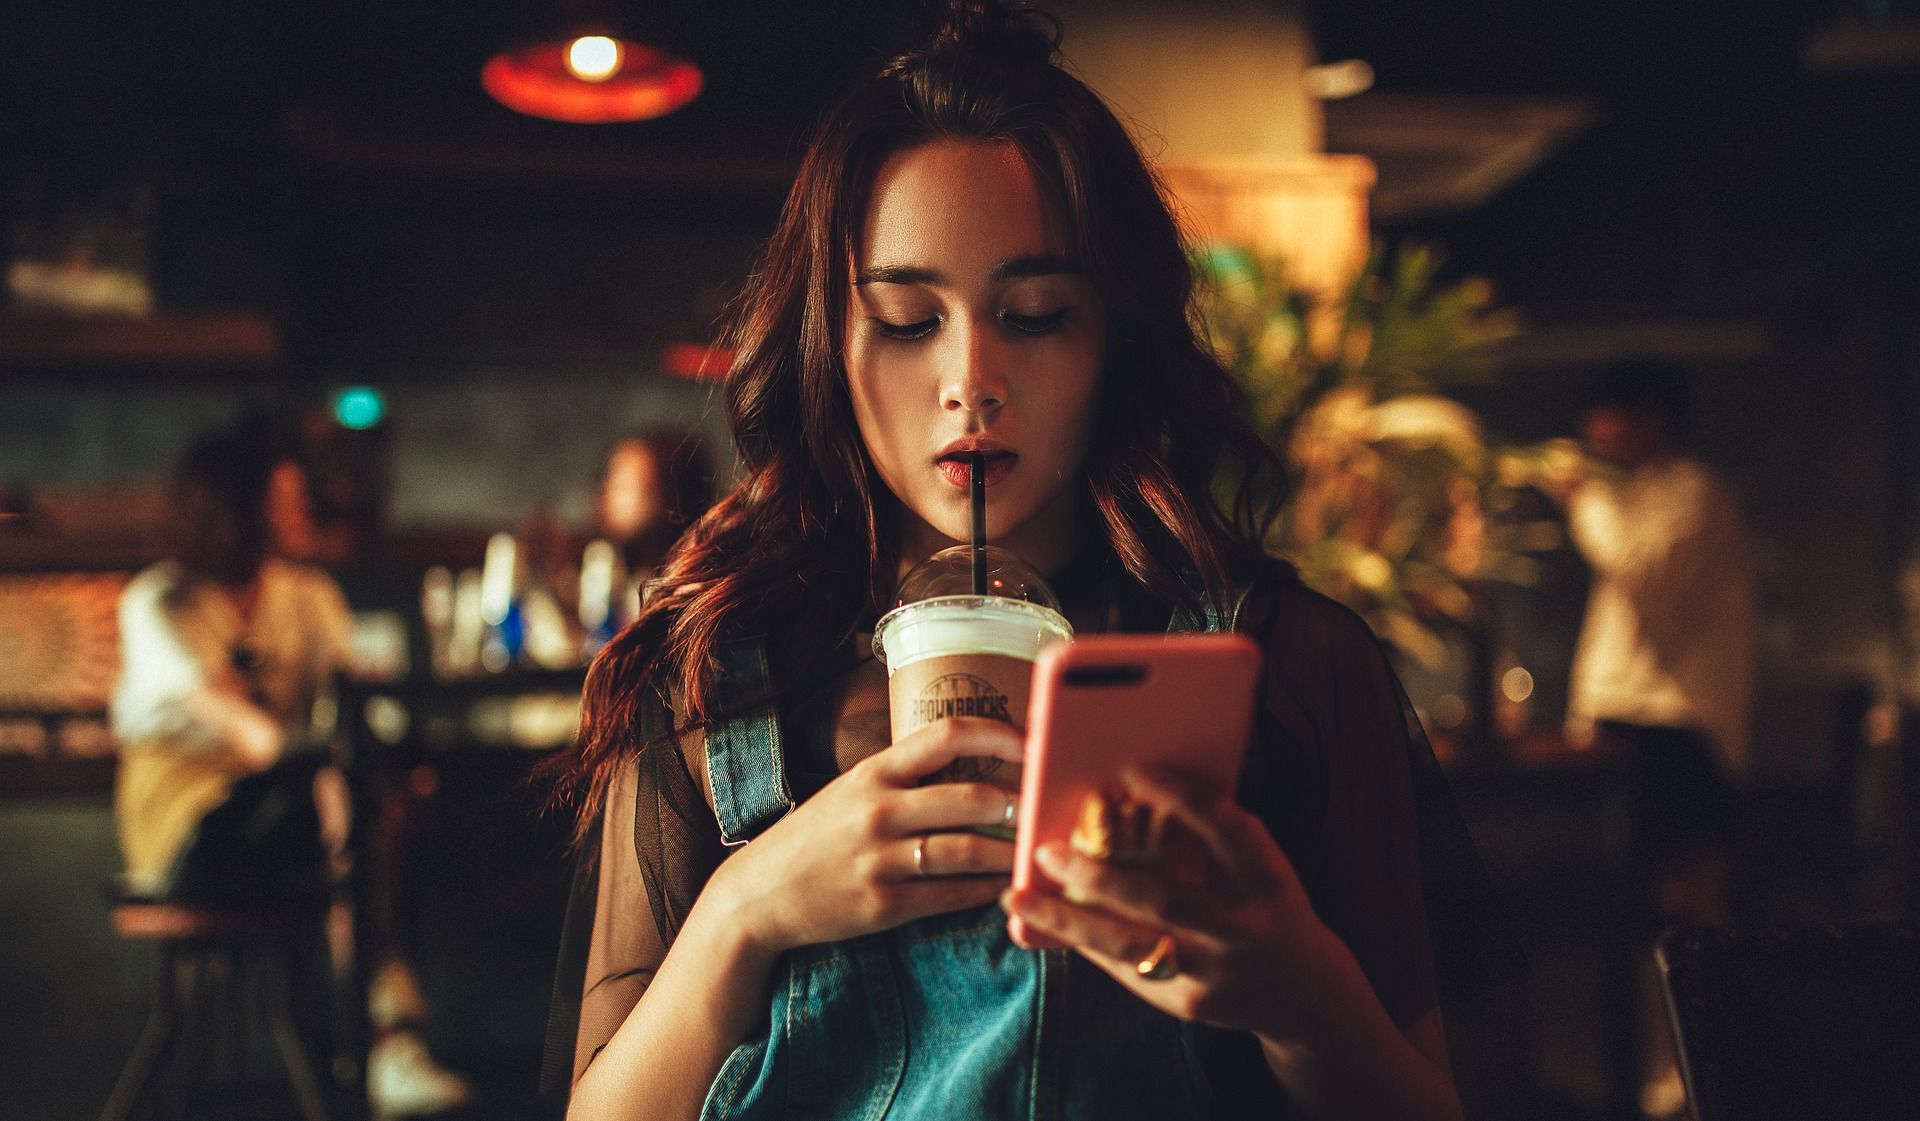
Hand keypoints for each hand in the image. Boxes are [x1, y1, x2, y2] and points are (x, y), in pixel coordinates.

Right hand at [704, 716, 1023, 955]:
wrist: (759, 895)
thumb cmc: (817, 836)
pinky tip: (1004, 886)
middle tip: (1043, 806)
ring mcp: (881, 860)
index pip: (947, 735)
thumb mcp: (852, 790)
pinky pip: (950, 895)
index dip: (999, 735)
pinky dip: (985, 891)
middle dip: (1017, 802)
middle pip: (969, 796)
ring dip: (1012, 852)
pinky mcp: (884, 905)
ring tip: (1035, 851)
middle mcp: (878, 810)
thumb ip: (906, 775)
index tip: (1034, 743)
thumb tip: (975, 762)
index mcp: (874, 773)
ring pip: (968, 851)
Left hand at [1001, 765, 1344, 1042]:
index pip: (1228, 829)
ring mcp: (1218, 971)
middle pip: (1165, 899)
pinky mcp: (1191, 1004)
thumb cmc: (1264, 907)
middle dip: (1099, 874)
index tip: (1132, 770)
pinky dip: (1083, 942)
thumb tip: (1131, 789)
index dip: (1183, 797)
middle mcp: (1247, 927)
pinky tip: (1045, 923)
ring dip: (1067, 919)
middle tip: (1047, 851)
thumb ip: (1211, 838)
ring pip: (1131, 945)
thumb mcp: (1257, 868)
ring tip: (1017, 898)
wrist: (1306, 995)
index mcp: (1269, 879)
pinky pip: (1126, 970)